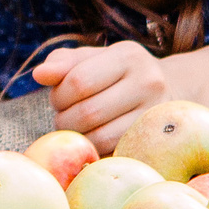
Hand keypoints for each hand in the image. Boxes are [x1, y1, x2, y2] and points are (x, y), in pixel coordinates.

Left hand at [30, 41, 181, 152]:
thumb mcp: (93, 58)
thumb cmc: (118, 72)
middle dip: (65, 118)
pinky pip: (113, 153)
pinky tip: (94, 140)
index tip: (58, 99)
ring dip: (78, 138)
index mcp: (128, 55)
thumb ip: (63, 63)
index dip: (58, 95)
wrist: (170, 89)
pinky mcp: (156, 142)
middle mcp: (148, 82)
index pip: (78, 81)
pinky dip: (96, 150)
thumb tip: (38, 74)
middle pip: (87, 112)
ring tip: (78, 128)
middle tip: (65, 116)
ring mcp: (155, 114)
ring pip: (100, 138)